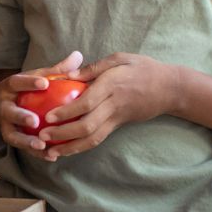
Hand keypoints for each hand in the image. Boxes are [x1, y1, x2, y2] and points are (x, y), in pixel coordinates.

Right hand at [0, 51, 82, 161]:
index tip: (44, 82)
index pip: (17, 82)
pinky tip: (51, 156)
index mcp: (10, 87)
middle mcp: (3, 106)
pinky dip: (36, 154)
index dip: (29, 82)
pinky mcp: (10, 138)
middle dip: (20, 116)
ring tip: (42, 145)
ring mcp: (4, 124)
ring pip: (12, 135)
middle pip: (9, 112)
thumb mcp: (35, 77)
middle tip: (34, 120)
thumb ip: (55, 70)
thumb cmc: (25, 89)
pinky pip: (22, 148)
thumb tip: (78, 55)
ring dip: (26, 141)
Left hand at [39, 52, 183, 157]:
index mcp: (112, 85)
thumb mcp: (120, 58)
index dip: (67, 111)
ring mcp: (117, 118)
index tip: (48, 116)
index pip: (87, 102)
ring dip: (70, 147)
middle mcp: (113, 105)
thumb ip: (93, 67)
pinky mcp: (118, 125)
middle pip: (87, 125)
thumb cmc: (143, 68)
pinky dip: (81, 146)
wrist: (170, 88)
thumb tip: (68, 74)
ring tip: (50, 152)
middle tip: (42, 136)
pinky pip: (98, 139)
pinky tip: (66, 149)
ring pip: (92, 138)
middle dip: (63, 133)